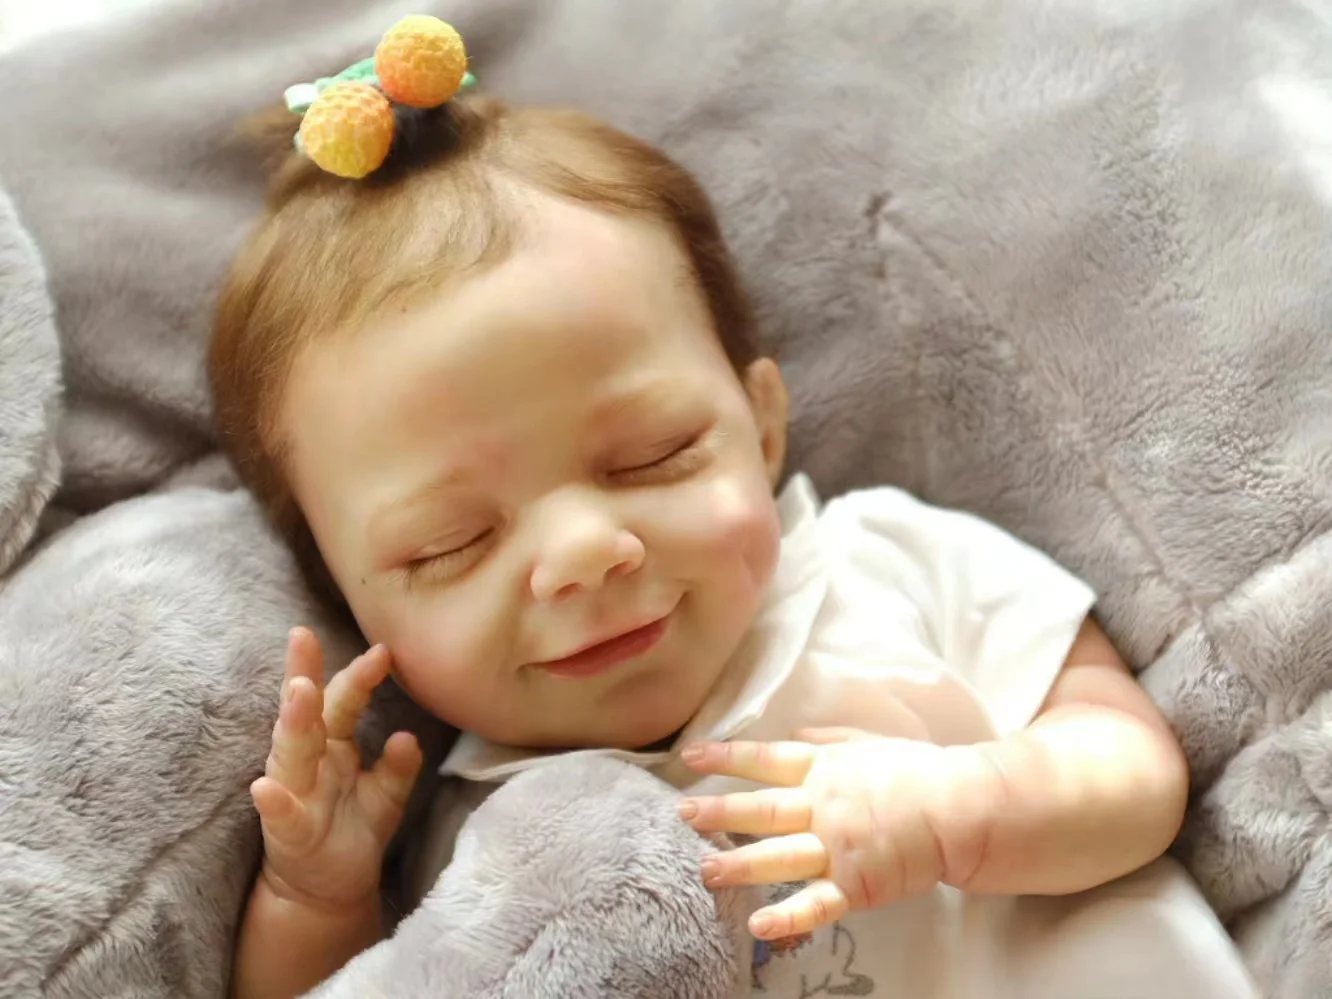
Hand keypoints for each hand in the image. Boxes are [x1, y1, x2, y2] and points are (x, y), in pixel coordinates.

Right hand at [251, 628, 423, 910]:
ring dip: (293, 722)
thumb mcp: (386, 795)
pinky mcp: (289, 832)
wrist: (327, 890)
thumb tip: (407, 737)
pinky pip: (281, 814)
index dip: (356, 673)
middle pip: (306, 712)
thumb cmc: (354, 828)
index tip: (381, 646)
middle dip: (305, 675)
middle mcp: (308, 761)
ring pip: (290, 752)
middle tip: (305, 638)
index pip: (339, 699)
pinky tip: (265, 789)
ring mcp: (294, 794)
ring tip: (298, 691)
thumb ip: (398, 767)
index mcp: (333, 745)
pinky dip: (274, 801)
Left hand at [678, 729, 1000, 939]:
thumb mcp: (869, 743)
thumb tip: (797, 737)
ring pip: (778, 856)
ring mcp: (838, 847)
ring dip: (739, 865)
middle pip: (762, 809)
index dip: (727, 757)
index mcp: (825, 768)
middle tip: (682, 814)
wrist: (960, 808)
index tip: (691, 756)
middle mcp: (823, 805)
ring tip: (704, 871)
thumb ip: (829, 742)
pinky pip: (816, 904)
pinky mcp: (857, 885)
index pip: (765, 759)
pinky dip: (788, 917)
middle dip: (719, 812)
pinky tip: (758, 924)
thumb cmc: (918, 773)